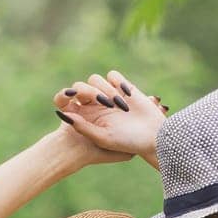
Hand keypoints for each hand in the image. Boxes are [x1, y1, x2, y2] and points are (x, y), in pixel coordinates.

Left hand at [53, 69, 167, 168]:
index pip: (66, 100)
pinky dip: (117, 83)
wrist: (154, 136)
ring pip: (95, 79)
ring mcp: (107, 94)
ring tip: (119, 106)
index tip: (70, 97)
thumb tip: (63, 114)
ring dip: (106, 90)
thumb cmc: (128, 142)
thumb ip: (83, 127)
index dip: (63, 96)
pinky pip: (112, 75)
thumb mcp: (103, 137)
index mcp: (85, 117)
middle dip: (90, 92)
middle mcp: (94, 104)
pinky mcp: (122, 86)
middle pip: (80, 86)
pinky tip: (126, 96)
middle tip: (105, 104)